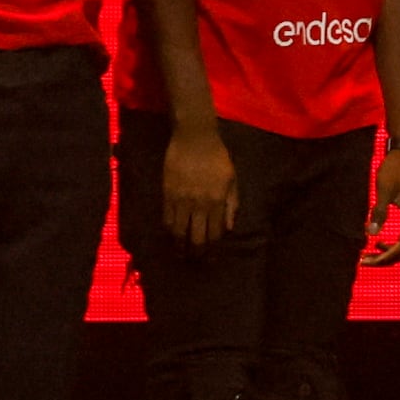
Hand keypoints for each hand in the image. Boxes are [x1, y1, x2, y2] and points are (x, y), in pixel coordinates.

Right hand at [161, 117, 237, 248]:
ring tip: (180, 255)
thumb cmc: (217, 156)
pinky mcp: (167, 194)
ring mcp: (181, 200)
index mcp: (218, 200)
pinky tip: (170, 235)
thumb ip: (231, 204)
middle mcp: (199, 204)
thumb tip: (228, 228)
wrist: (194, 137)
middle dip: (197, 253)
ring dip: (180, 247)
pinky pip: (166, 219)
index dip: (214, 247)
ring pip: (179, 232)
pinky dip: (169, 230)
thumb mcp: (232, 179)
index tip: (212, 257)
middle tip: (196, 261)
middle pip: (197, 237)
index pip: (215, 232)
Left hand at [364, 144, 399, 268]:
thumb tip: (371, 234)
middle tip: (364, 261)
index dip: (385, 256)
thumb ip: (379, 212)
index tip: (367, 260)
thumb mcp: (384, 189)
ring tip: (369, 254)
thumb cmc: (395, 169)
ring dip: (389, 252)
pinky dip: (394, 243)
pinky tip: (379, 241)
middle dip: (385, 258)